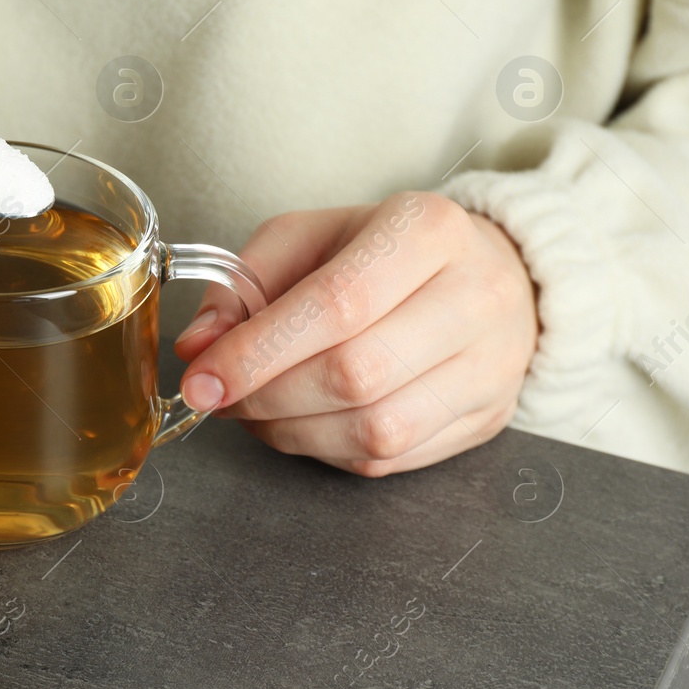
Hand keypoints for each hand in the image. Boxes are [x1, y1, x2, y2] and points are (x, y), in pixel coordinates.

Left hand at [173, 193, 537, 475]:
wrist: (492, 275)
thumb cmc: (383, 252)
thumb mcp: (306, 238)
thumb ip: (242, 286)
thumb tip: (197, 348)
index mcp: (426, 230)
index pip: (336, 303)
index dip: (258, 353)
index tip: (202, 380)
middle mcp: (474, 296)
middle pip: (356, 373)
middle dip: (268, 397)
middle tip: (222, 396)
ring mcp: (491, 364)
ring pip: (376, 429)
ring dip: (293, 432)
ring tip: (258, 411)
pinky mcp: (487, 416)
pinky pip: (392, 457)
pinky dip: (329, 450)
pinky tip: (305, 423)